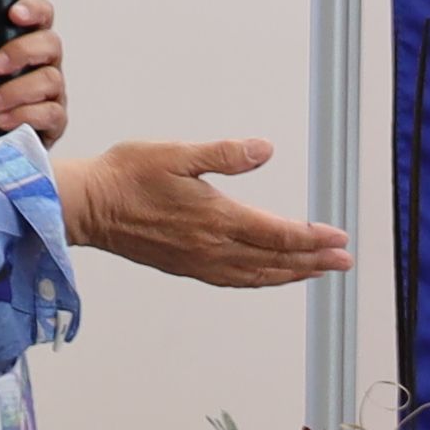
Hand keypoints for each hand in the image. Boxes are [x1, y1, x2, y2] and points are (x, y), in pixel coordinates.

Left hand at [0, 0, 66, 143]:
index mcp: (25, 47)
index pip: (40, 18)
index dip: (34, 10)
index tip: (14, 14)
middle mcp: (44, 66)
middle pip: (51, 44)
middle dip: (22, 52)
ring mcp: (53, 95)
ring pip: (50, 79)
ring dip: (16, 91)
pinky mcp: (55, 123)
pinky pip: (50, 113)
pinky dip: (24, 115)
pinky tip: (2, 120)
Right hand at [60, 134, 351, 290]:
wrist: (85, 207)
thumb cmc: (126, 175)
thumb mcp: (177, 154)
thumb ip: (224, 155)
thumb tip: (265, 149)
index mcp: (215, 218)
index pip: (277, 234)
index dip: (312, 238)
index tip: (340, 239)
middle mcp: (212, 247)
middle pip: (275, 260)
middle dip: (314, 261)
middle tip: (344, 261)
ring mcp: (199, 262)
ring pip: (257, 275)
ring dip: (291, 274)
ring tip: (317, 271)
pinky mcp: (186, 267)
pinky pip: (235, 280)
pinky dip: (261, 280)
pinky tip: (270, 276)